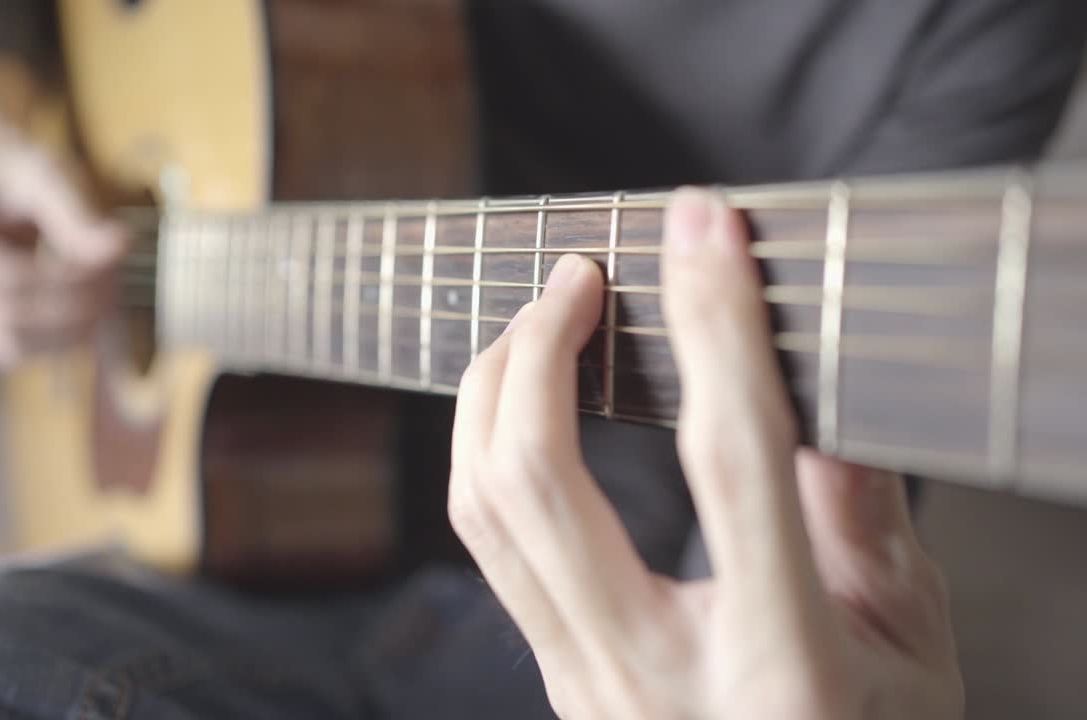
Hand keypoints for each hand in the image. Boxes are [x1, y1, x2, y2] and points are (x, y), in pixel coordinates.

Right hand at [0, 51, 126, 367]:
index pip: (11, 279)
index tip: (117, 256)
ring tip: (109, 286)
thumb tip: (119, 246)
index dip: (71, 277)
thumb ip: (79, 213)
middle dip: (74, 305)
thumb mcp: (49, 175)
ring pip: (19, 344)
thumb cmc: (21, 174)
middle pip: (13, 317)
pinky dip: (66, 334)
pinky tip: (93, 302)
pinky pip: (27, 351)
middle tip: (118, 276)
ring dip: (73, 325)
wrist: (0, 185)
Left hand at [448, 189, 962, 718]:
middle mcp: (654, 680)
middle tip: (578, 274)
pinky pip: (492, 550)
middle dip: (541, 350)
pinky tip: (522, 406)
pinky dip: (490, 453)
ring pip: (485, 513)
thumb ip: (866, 522)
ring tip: (543, 323)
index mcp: (781, 671)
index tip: (701, 228)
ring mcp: (587, 686)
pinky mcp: (560, 678)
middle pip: (537, 482)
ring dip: (495, 395)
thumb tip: (815, 395)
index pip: (733, 463)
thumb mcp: (912, 648)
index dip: (716, 328)